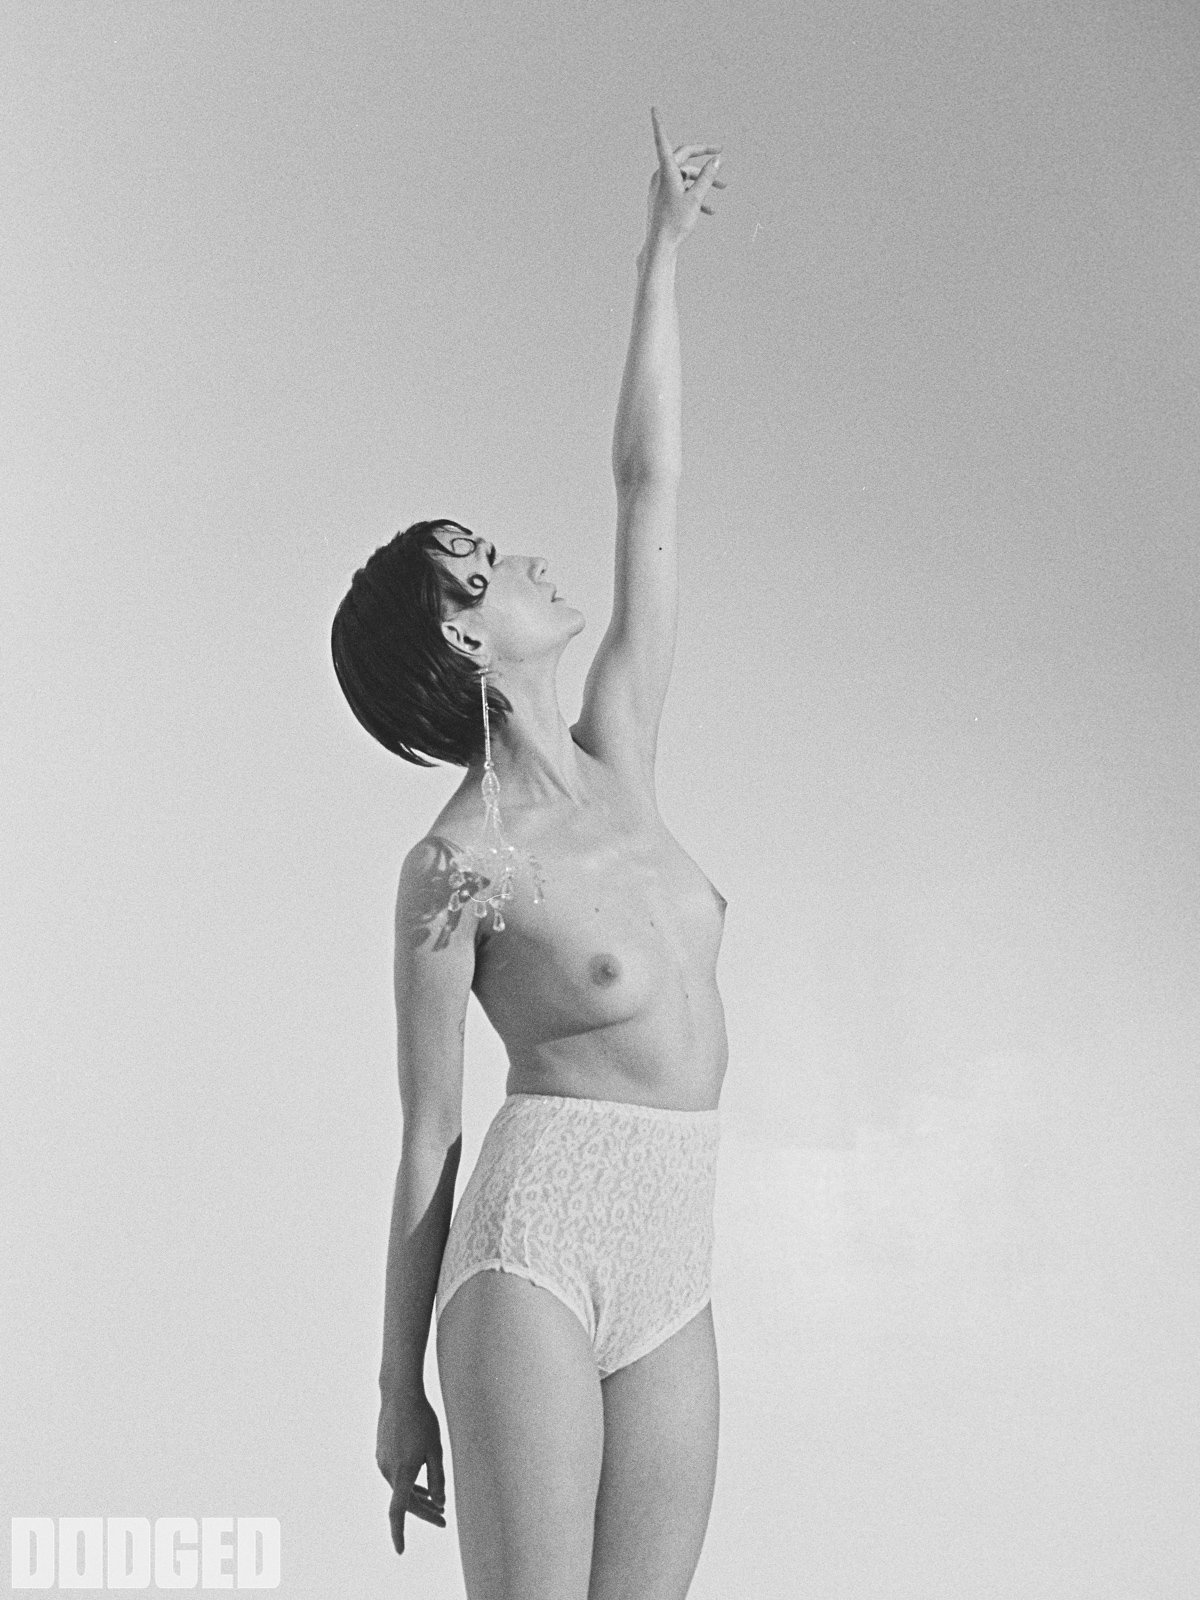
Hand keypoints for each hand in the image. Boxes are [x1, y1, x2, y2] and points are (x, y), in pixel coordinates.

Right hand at [376, 1388, 446, 1553]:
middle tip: (444, 1519)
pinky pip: (395, 1476)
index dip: (399, 1533)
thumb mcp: (436, 1449)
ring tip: (437, 1503)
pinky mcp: (381, 1453)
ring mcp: (382, 1462)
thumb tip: (439, 1501)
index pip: (398, 1511)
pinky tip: (421, 1482)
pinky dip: (409, 1484)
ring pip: (400, 1488)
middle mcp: (387, 1470)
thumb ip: (437, 1478)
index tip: (400, 1551)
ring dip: (417, 1497)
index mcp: (401, 1472)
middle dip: (425, 1511)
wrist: (399, 1393)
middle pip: (405, 1501)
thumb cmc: (422, 1419)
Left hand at [643, 106, 726, 252]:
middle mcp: (661, 175)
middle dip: (703, 156)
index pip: (662, 140)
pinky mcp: (663, 197)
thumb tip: (717, 160)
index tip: (653, 108)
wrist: (660, 246)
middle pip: (683, 156)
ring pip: (685, 175)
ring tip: (723, 187)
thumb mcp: (697, 199)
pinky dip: (695, 194)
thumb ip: (707, 177)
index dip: (659, 123)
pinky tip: (711, 209)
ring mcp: (661, 186)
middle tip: (721, 152)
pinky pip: (681, 189)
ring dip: (704, 179)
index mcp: (666, 171)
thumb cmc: (676, 223)